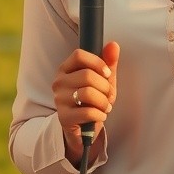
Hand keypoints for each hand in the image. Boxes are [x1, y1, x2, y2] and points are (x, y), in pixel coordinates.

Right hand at [52, 41, 119, 164]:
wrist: (84, 127)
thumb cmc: (93, 99)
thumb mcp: (103, 80)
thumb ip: (108, 62)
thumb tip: (113, 45)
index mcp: (66, 69)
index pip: (79, 55)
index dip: (97, 62)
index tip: (107, 74)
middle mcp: (59, 82)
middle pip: (87, 75)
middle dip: (105, 87)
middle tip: (109, 95)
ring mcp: (59, 100)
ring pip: (88, 93)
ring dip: (103, 101)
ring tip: (105, 106)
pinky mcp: (64, 117)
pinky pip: (87, 112)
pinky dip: (100, 114)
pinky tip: (100, 116)